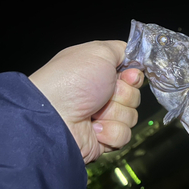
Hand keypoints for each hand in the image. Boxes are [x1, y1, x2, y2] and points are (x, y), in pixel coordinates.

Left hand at [29, 40, 142, 163]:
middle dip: (123, 96)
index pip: (132, 75)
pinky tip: (94, 128)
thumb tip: (134, 56)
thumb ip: (121, 49)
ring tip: (93, 113)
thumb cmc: (69, 82)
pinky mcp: (103, 138)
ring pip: (131, 117)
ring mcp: (102, 117)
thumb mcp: (98, 52)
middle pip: (134, 96)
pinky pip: (123, 135)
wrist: (53, 118)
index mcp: (99, 73)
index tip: (127, 77)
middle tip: (103, 95)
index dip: (133, 76)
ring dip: (115, 114)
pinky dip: (110, 131)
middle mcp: (100, 94)